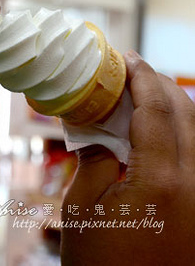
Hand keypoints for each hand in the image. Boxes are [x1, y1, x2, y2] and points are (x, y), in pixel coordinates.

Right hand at [61, 50, 194, 264]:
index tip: (126, 57)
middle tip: (129, 73)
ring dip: (170, 104)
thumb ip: (94, 159)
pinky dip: (177, 131)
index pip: (158, 108)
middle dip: (158, 83)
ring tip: (139, 97)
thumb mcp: (83, 211)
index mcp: (163, 179)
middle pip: (186, 111)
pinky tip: (152, 133)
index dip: (141, 76)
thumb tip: (98, 129)